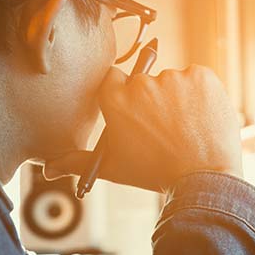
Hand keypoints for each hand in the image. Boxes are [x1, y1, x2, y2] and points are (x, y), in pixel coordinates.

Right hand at [43, 65, 242, 191]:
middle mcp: (142, 83)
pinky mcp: (201, 75)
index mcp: (116, 99)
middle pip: (147, 82)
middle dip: (157, 102)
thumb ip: (78, 162)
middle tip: (169, 129)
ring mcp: (173, 77)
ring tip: (189, 129)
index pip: (116, 79)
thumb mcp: (113, 168)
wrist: (204, 178)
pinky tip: (202, 119)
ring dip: (181, 99)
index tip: (141, 111)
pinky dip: (202, 94)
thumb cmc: (157, 174)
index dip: (130, 97)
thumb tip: (49, 169)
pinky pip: (199, 78)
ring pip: (175, 81)